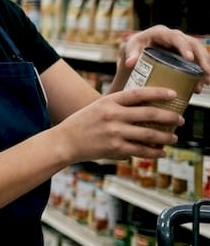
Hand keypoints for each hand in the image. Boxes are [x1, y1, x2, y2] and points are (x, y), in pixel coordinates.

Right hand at [55, 86, 183, 161]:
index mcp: (109, 102)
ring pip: (149, 134)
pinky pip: (141, 150)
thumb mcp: (98, 107)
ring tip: (173, 138)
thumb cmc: (82, 123)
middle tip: (180, 119)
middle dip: (170, 117)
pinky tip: (161, 152)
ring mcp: (114, 132)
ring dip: (166, 137)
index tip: (173, 94)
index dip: (158, 93)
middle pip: (149, 114)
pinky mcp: (115, 148)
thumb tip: (144, 105)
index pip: (139, 93)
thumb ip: (117, 105)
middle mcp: (113, 115)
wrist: (64, 141)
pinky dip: (154, 152)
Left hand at [118, 25, 209, 90]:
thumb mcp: (130, 49)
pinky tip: (201, 84)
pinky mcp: (185, 54)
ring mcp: (182, 45)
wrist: (137, 51)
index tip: (190, 58)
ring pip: (199, 52)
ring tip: (207, 82)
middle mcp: (175, 36)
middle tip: (207, 72)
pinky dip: (200, 72)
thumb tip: (130, 63)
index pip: (176, 37)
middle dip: (202, 58)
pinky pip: (197, 61)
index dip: (184, 47)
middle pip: (193, 44)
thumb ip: (130, 54)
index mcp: (161, 33)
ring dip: (205, 66)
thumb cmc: (133, 48)